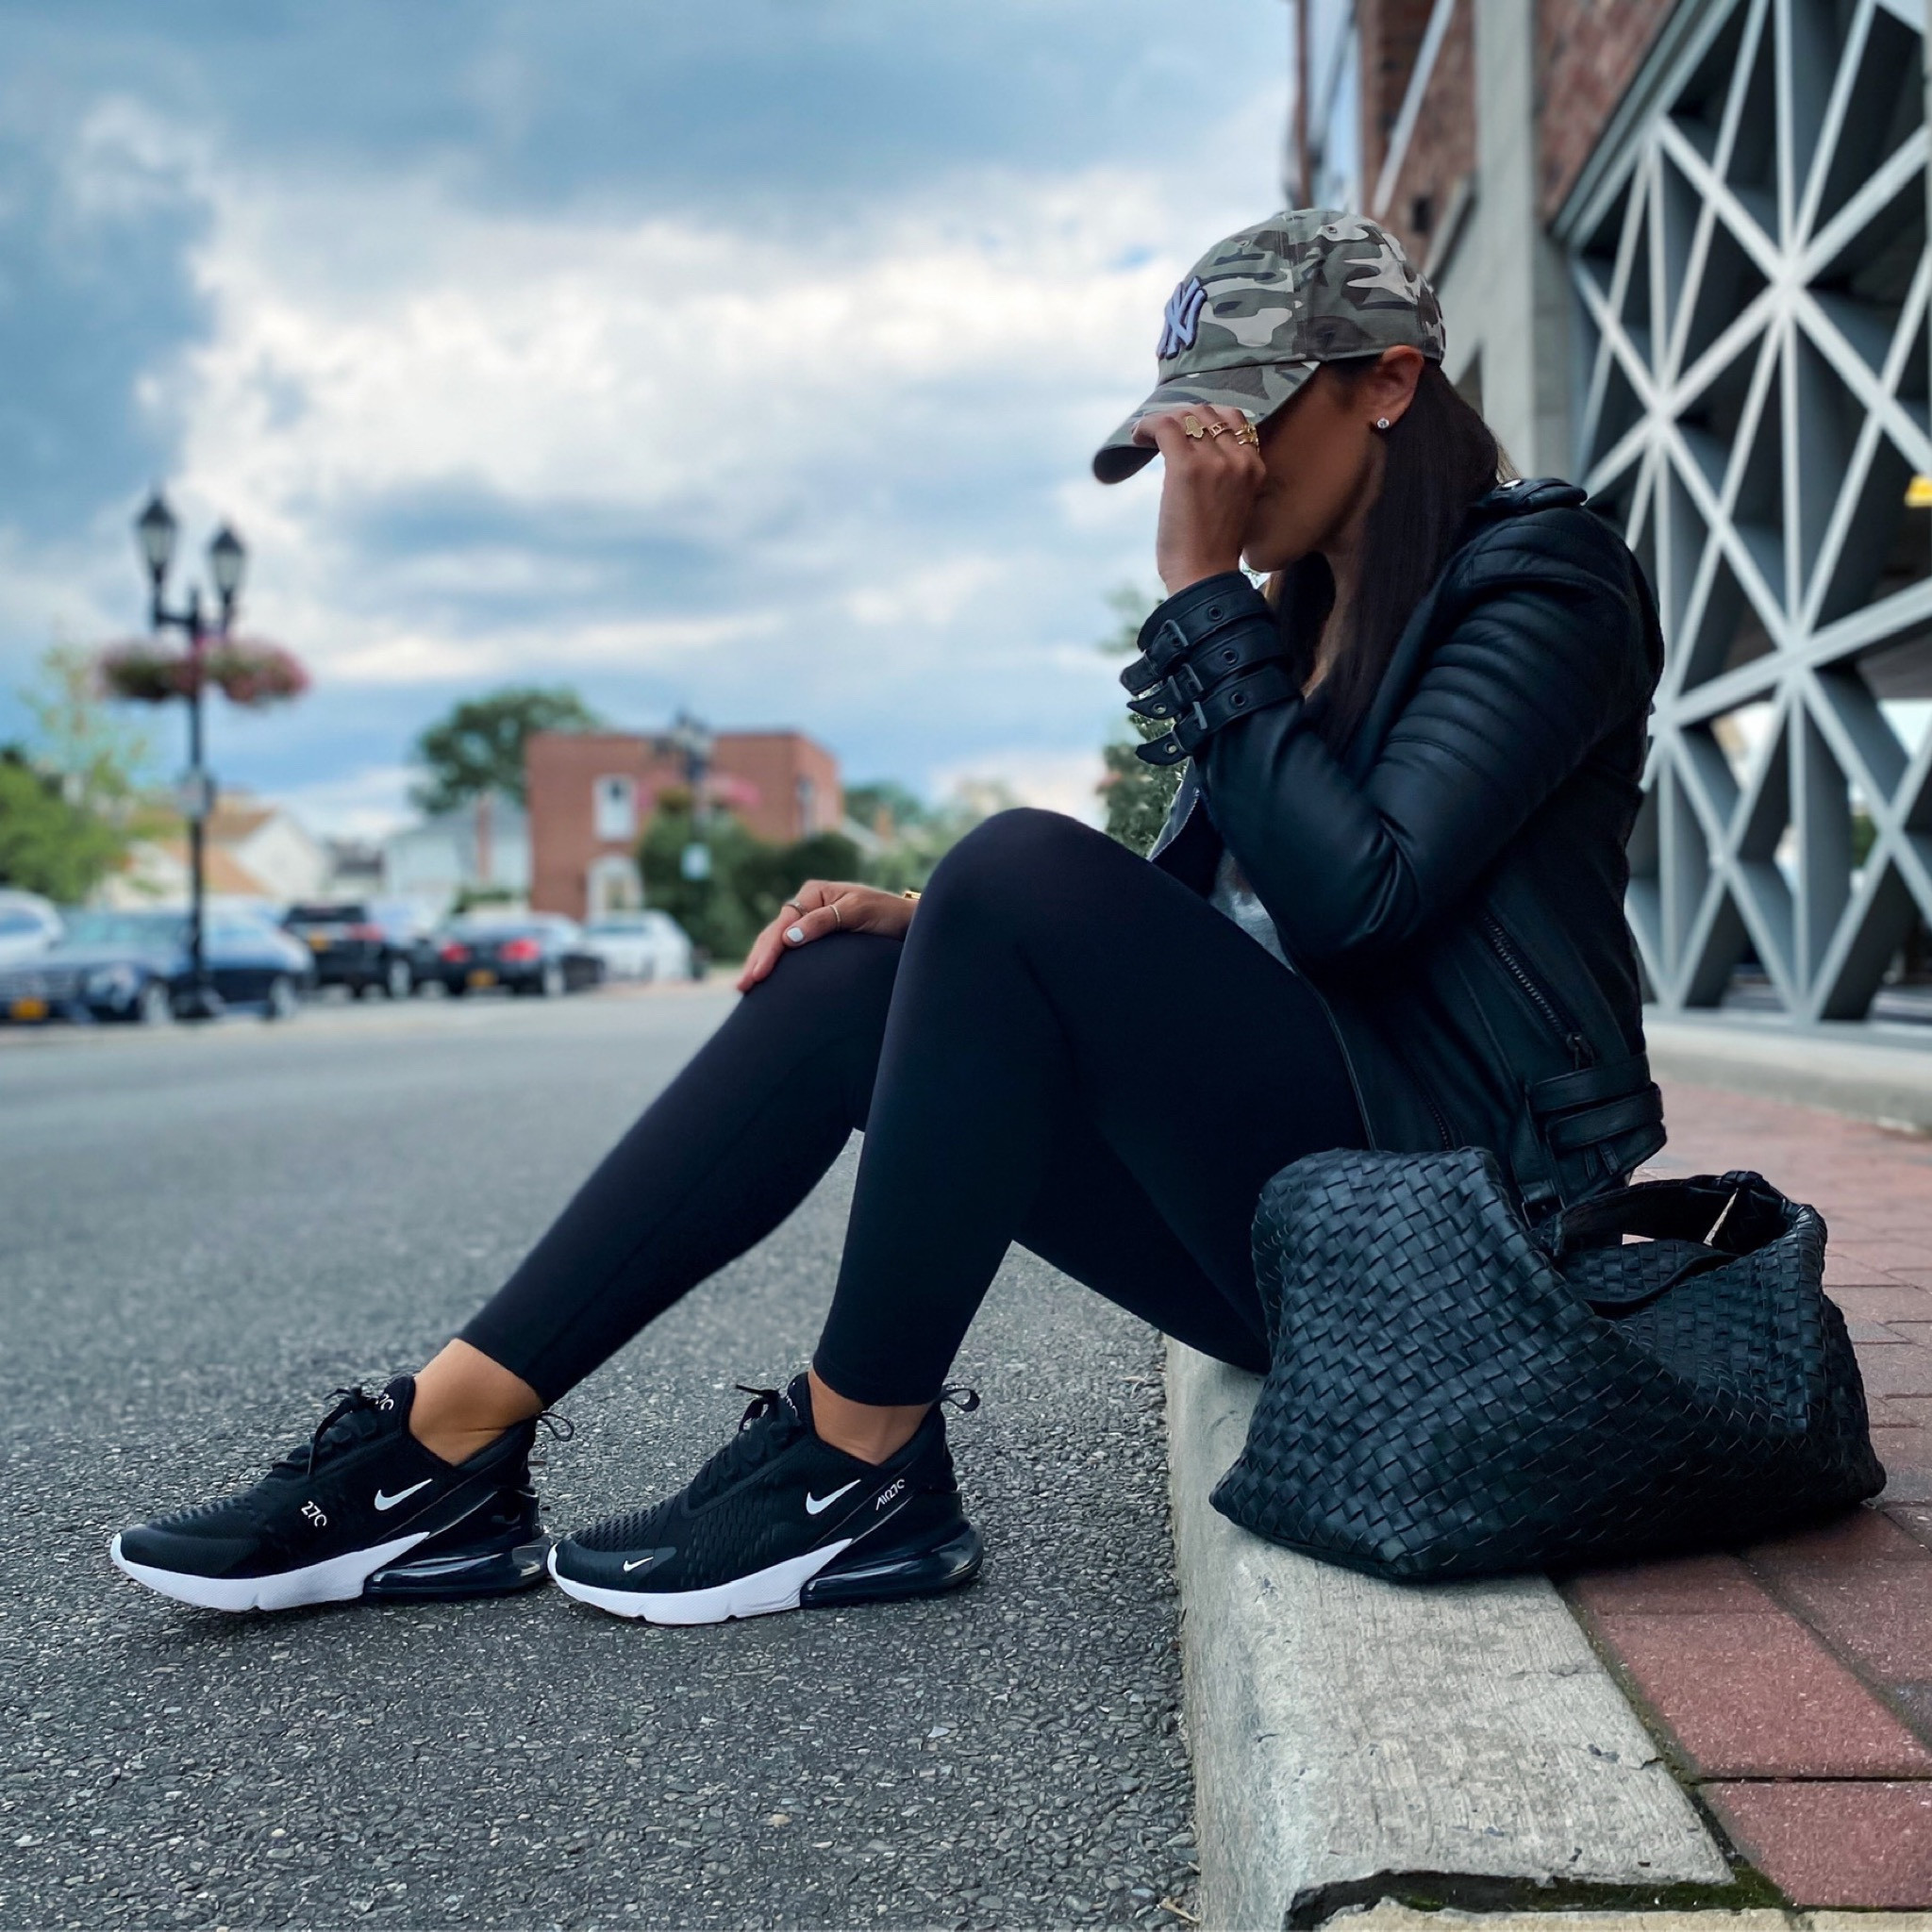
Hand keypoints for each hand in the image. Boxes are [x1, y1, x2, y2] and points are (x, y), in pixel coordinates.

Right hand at [736, 880, 914, 990]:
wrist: (909, 924)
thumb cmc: (887, 914)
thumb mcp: (858, 913)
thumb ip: (825, 922)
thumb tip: (789, 937)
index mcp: (814, 894)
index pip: (784, 924)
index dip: (770, 951)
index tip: (760, 973)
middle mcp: (807, 906)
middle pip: (774, 934)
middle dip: (757, 960)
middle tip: (743, 986)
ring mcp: (810, 923)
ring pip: (777, 943)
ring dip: (761, 963)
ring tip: (745, 987)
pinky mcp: (817, 940)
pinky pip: (790, 952)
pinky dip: (776, 965)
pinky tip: (764, 979)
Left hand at [1135, 404, 1265, 594]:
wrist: (1205, 577)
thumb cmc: (1214, 551)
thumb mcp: (1236, 505)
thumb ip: (1228, 477)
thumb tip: (1199, 457)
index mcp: (1255, 466)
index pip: (1234, 419)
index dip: (1204, 419)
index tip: (1183, 431)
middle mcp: (1239, 458)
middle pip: (1208, 412)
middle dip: (1181, 417)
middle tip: (1161, 434)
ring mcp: (1214, 461)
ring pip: (1186, 416)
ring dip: (1162, 421)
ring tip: (1147, 437)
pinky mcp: (1186, 467)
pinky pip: (1165, 427)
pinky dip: (1147, 426)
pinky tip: (1137, 438)